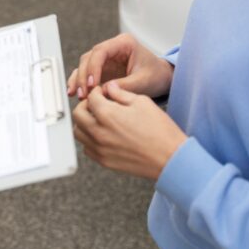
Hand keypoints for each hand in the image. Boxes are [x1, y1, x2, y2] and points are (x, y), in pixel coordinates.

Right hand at [67, 33, 172, 100]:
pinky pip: (87, 73)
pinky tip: (75, 93)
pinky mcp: (102, 69)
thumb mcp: (143, 82)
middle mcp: (112, 48)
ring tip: (78, 95)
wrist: (162, 79)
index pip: (101, 51)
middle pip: (89, 58)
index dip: (93, 67)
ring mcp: (106, 58)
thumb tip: (104, 91)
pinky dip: (80, 83)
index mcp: (124, 43)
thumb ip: (124, 85)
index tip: (92, 84)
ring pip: (85, 65)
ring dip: (79, 80)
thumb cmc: (156, 76)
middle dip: (84, 76)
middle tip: (84, 93)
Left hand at [72, 82, 186, 180]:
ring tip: (98, 119)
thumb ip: (120, 93)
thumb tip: (108, 87)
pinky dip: (89, 139)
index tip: (102, 92)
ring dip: (84, 122)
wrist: (171, 159)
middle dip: (86, 105)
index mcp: (107, 115)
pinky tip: (102, 134)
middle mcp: (99, 132)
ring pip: (78, 132)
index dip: (97, 91)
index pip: (91, 97)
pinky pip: (86, 148)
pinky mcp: (104, 161)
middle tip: (97, 104)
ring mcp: (100, 149)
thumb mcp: (142, 102)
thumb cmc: (160, 130)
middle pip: (77, 114)